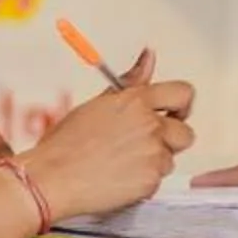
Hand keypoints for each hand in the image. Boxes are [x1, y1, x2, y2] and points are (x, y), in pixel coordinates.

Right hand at [21, 53, 197, 219]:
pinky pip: (158, 180)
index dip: (181, 106)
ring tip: (122, 164)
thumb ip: (130, 83)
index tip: (174, 115)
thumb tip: (149, 56)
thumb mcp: (97, 105)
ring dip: (154, 163)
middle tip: (145, 146)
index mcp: (136, 101)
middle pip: (186, 133)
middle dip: (171, 141)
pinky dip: (143, 182)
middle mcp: (149, 125)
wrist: (51, 178)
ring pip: (170, 159)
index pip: (183, 93)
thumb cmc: (66, 144)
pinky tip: (119, 178)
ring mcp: (152, 154)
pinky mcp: (150, 180)